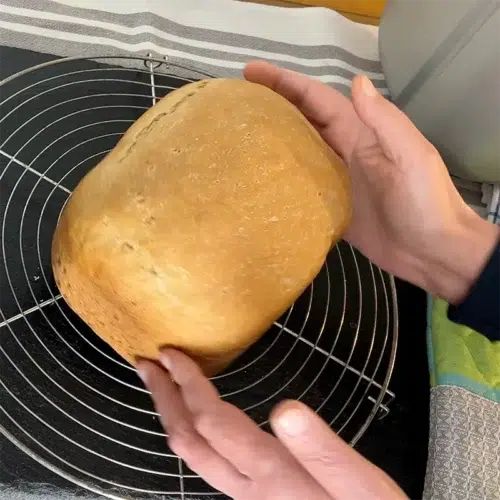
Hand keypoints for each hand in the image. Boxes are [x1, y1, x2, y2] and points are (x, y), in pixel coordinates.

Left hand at [137, 350, 407, 499]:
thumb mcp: (360, 485)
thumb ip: (324, 450)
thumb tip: (287, 409)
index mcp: (272, 475)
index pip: (214, 423)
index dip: (189, 384)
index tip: (173, 353)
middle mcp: (247, 487)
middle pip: (189, 441)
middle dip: (164, 398)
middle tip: (146, 364)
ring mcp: (244, 495)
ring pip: (192, 455)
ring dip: (171, 414)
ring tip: (160, 385)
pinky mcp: (251, 495)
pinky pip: (206, 459)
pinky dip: (191, 429)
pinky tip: (196, 416)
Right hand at [244, 62, 499, 303]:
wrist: (432, 252)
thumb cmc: (426, 203)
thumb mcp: (412, 156)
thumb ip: (385, 122)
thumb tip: (355, 82)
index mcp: (361, 134)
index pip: (318, 100)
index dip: (286, 84)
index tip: (251, 73)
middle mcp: (345, 152)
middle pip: (303, 121)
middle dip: (272, 105)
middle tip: (236, 101)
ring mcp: (336, 180)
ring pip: (298, 152)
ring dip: (272, 140)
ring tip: (238, 136)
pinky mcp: (331, 207)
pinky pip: (301, 187)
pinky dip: (280, 179)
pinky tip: (258, 180)